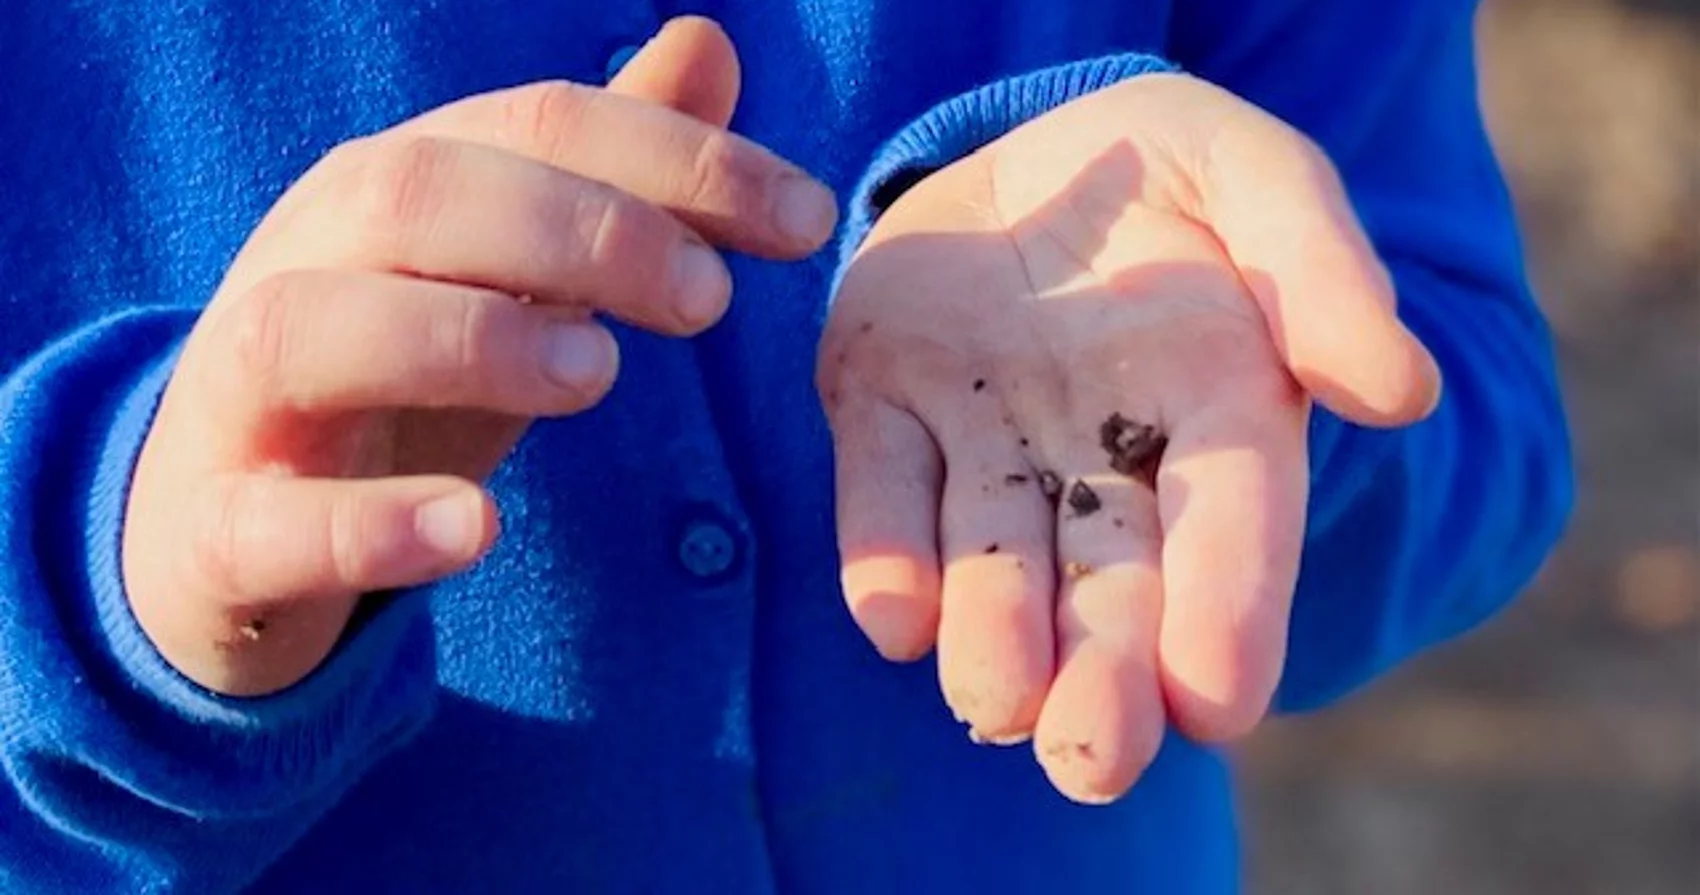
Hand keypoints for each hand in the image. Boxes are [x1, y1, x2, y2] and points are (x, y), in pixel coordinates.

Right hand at [124, 18, 837, 696]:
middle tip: (711, 300)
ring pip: (320, 330)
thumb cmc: (394, 383)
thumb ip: (605, 171)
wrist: (219, 534)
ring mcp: (243, 397)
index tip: (807, 221)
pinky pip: (272, 522)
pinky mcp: (215, 531)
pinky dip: (371, 523)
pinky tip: (474, 531)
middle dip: (585, 228)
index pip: (537, 128)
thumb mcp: (508, 270)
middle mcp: (307, 263)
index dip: (681, 160)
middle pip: (424, 196)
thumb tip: (709, 42)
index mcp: (391, 190)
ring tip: (597, 377)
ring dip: (470, 336)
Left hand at [820, 73, 1438, 802]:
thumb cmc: (1170, 171)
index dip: (1232, 611)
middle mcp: (1096, 452)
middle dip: (1104, 674)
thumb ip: (1320, 269)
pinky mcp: (882, 407)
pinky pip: (875, 486)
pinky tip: (891, 618)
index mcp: (1213, 407)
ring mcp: (983, 437)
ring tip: (992, 705)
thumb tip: (1397, 391)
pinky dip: (881, 553)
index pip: (1233, 523)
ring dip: (990, 635)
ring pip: (989, 554)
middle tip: (1094, 760)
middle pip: (1109, 578)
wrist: (1030, 154)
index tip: (1220, 702)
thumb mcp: (1256, 176)